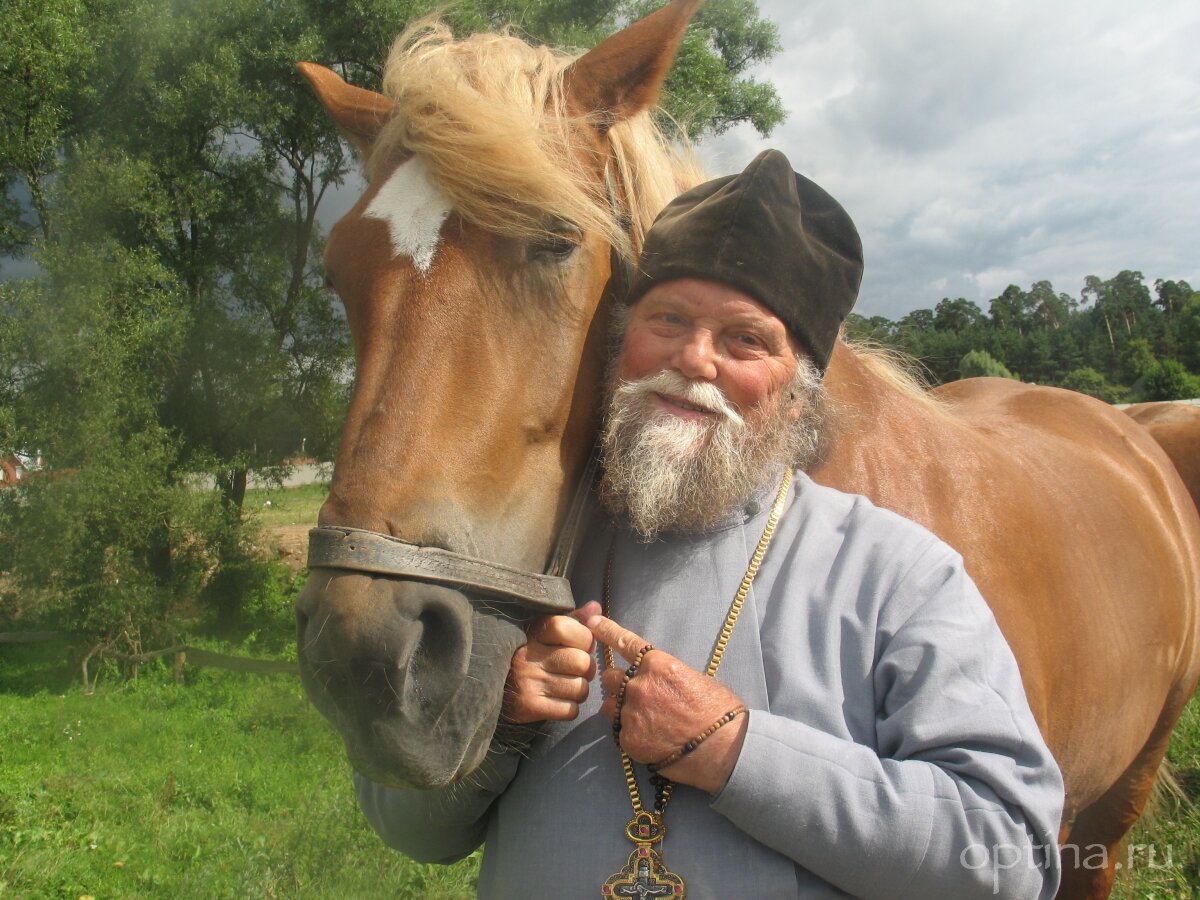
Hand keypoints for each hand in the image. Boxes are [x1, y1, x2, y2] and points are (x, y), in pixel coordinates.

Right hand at [502, 601, 599, 723]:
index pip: (568, 628)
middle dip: (586, 668)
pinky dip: (570, 707)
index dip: (584, 638)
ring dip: (579, 689)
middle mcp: (529, 656)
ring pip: (580, 688)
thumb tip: (596, 608)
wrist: (490, 685)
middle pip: (582, 662)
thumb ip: (572, 620)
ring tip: (567, 685)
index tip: (580, 645)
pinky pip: (570, 710)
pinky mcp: (529, 707)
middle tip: (576, 670)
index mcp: (533, 632)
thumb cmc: (528, 654)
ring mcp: (529, 682)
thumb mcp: (544, 632)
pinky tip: (559, 700)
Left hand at [587, 613, 748, 793]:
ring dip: (620, 709)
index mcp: (658, 664)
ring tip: (644, 720)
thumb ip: (667, 674)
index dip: (605, 630)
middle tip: (636, 695)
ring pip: (610, 706)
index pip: (624, 642)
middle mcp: (639, 685)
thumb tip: (658, 677)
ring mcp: (631, 713)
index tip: (590, 621)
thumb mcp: (695, 679)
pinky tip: (652, 739)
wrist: (724, 749)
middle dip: (619, 684)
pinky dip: (631, 734)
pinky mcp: (629, 739)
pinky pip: (620, 731)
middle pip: (610, 677)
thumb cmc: (718, 711)